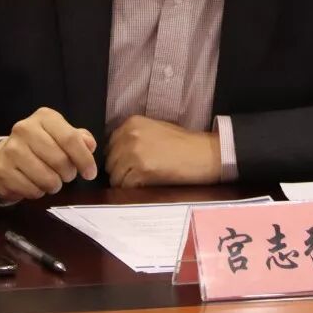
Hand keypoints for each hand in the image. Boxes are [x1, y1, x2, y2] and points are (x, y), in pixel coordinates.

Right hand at [0, 107, 96, 201]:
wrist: (4, 156)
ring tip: (52, 180)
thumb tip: (89, 145)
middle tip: (67, 175)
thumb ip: (80, 139)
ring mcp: (11, 150)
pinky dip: (39, 192)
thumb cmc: (42, 145)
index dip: (84, 159)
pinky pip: (32, 190)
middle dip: (69, 174)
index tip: (90, 173)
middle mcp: (25, 129)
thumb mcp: (62, 135)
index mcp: (44, 117)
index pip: (70, 139)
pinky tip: (35, 184)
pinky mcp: (2, 171)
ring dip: (55, 185)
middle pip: (60, 160)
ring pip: (47, 179)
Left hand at [105, 115, 220, 187]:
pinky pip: (125, 185)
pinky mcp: (141, 170)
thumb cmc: (183, 143)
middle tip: (134, 176)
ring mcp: (134, 152)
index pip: (110, 145)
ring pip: (114, 175)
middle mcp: (130, 135)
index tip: (127, 165)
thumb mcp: (154, 129)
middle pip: (110, 161)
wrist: (202, 153)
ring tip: (141, 182)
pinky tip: (145, 186)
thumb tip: (117, 152)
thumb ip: (133, 136)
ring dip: (124, 182)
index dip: (118, 158)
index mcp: (131, 123)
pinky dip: (132, 189)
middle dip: (120, 171)